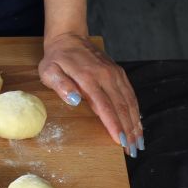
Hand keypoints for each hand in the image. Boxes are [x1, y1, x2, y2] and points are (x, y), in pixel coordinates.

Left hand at [39, 32, 142, 156]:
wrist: (69, 38)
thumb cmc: (56, 58)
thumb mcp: (49, 71)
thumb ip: (61, 85)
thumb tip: (74, 100)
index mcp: (89, 78)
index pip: (105, 106)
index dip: (113, 125)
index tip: (120, 141)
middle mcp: (106, 76)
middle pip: (121, 107)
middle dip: (128, 130)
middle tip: (132, 150)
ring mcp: (115, 74)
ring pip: (129, 102)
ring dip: (135, 123)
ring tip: (138, 142)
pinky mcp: (119, 73)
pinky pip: (130, 94)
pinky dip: (136, 111)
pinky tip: (138, 124)